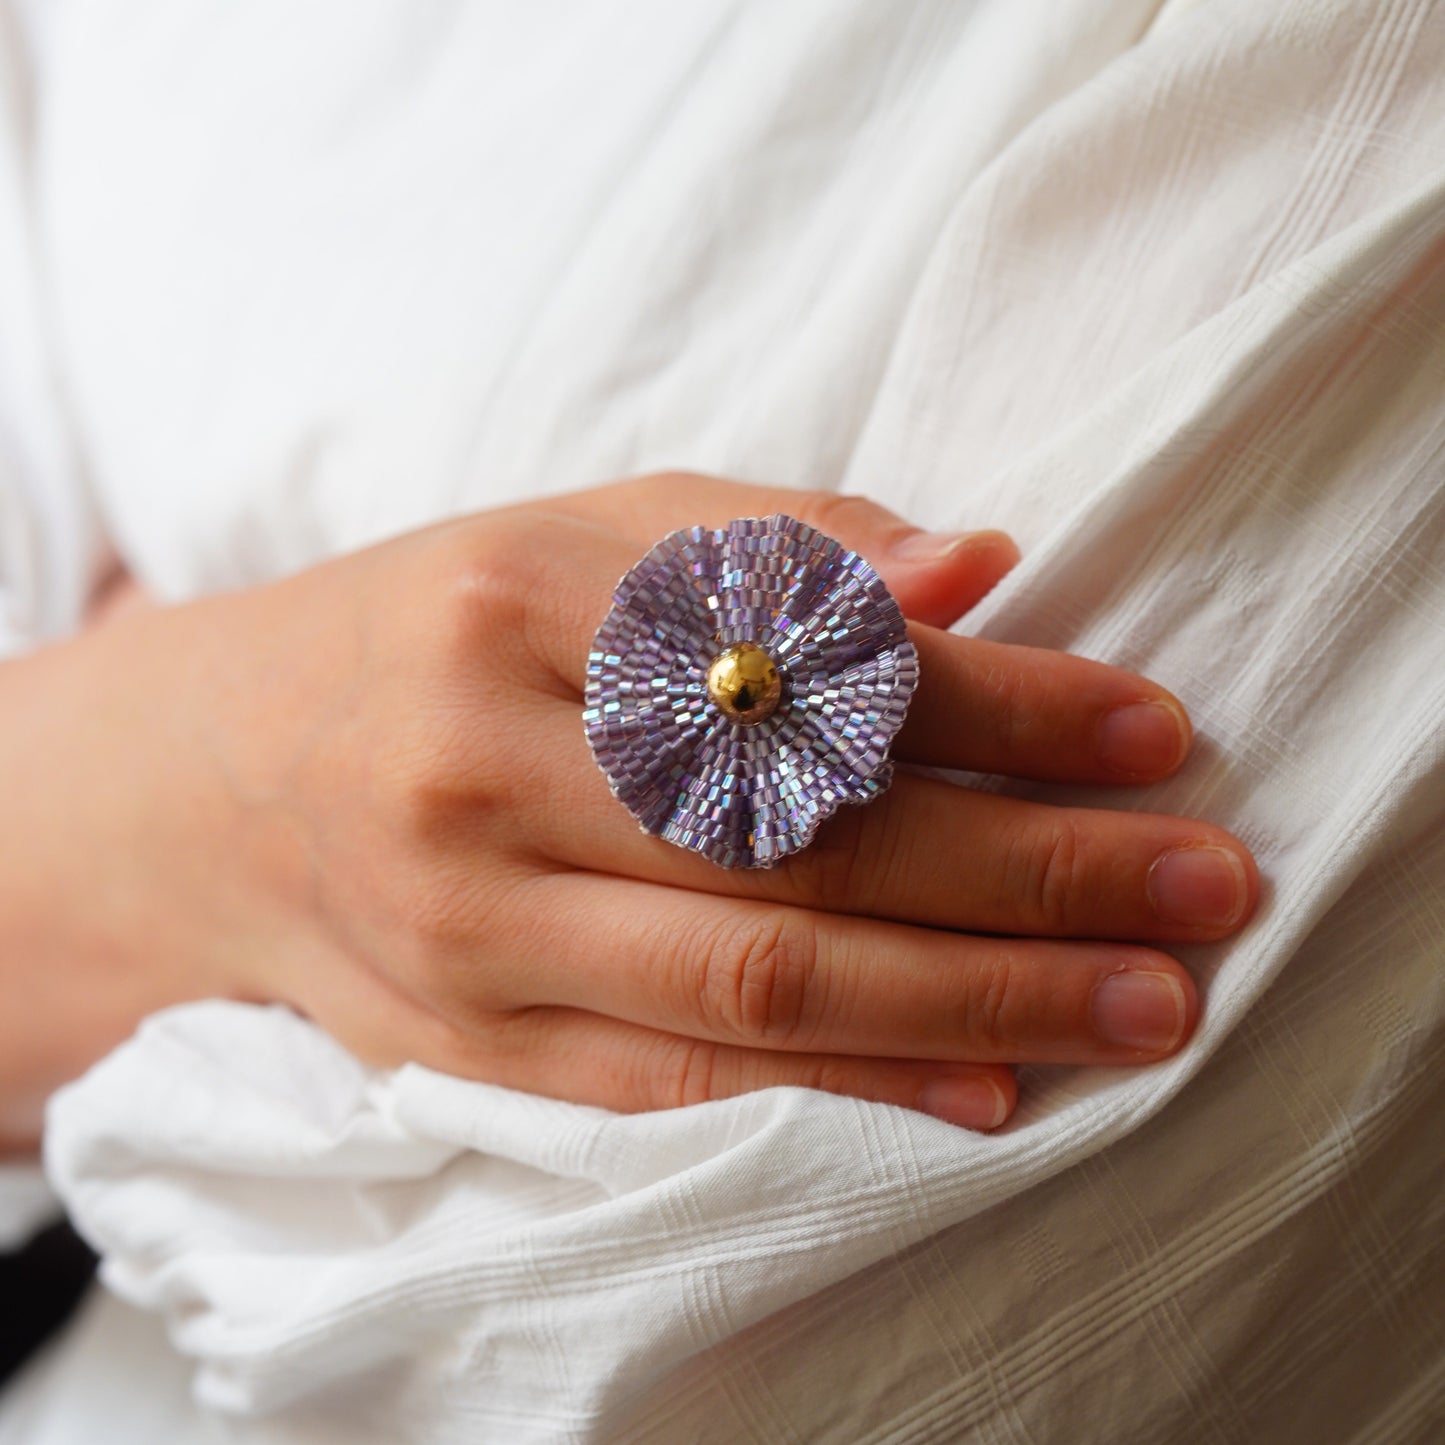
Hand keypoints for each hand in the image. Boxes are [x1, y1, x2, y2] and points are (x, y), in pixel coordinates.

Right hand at [0, 474, 1256, 1141]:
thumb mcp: (577, 539)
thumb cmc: (432, 632)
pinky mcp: (469, 1046)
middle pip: (803, 834)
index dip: (1002, 701)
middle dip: (1030, 867)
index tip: (1152, 730)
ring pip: (760, 974)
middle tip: (1200, 889)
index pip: (808, 658)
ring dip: (976, 999)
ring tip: (1138, 1004)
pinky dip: (839, 1090)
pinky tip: (978, 1090)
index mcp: (521, 602)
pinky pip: (677, 1083)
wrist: (221, 777)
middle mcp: (484, 766)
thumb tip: (980, 568)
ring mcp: (470, 925)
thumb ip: (770, 547)